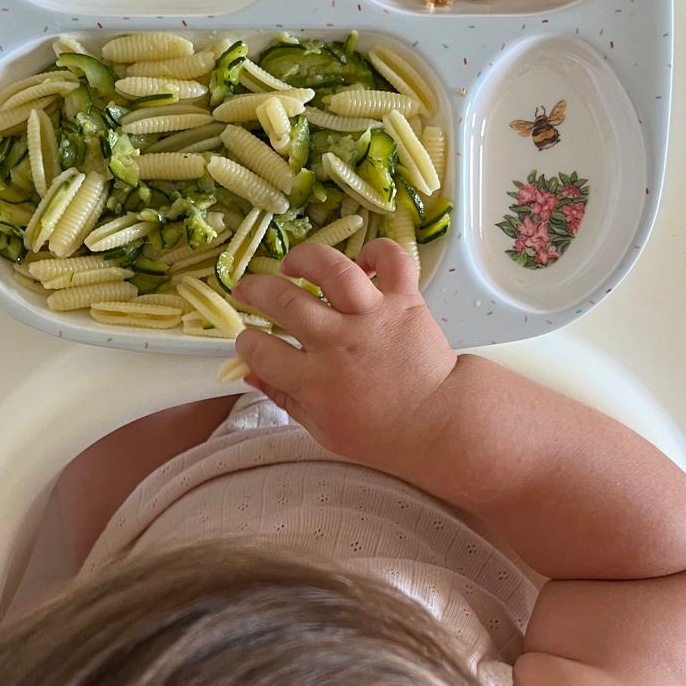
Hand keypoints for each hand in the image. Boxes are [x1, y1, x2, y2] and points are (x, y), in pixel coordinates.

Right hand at [232, 241, 457, 475]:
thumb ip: (285, 399)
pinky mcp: (405, 301)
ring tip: (291, 265)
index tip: (248, 339)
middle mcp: (339, 342)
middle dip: (255, 291)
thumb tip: (251, 374)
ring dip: (304, 259)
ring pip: (332, 270)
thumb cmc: (381, 434)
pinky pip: (392, 261)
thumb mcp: (324, 430)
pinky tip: (361, 261)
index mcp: (315, 381)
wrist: (439, 424)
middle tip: (248, 291)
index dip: (246, 342)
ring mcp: (373, 317)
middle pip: (284, 302)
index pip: (262, 351)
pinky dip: (378, 251)